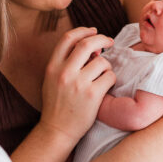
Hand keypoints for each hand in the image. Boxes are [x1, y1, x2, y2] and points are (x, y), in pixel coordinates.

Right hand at [39, 26, 115, 145]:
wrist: (57, 130)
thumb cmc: (57, 104)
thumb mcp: (52, 79)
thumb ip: (66, 62)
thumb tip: (92, 46)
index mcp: (52, 66)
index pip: (68, 38)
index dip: (83, 31)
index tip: (93, 31)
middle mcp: (64, 72)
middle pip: (87, 44)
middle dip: (102, 39)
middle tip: (110, 41)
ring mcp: (78, 84)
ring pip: (102, 62)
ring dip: (107, 66)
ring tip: (103, 75)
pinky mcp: (92, 95)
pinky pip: (109, 77)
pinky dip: (111, 79)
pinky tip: (105, 87)